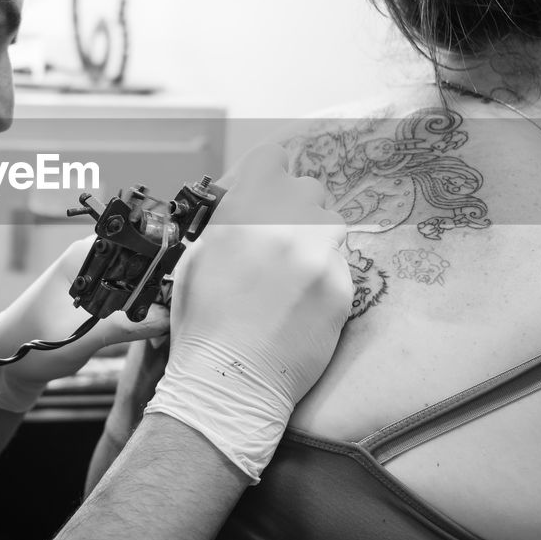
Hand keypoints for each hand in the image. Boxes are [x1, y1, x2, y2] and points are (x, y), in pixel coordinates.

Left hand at [0, 236, 169, 412]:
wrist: (5, 361)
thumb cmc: (30, 343)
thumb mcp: (81, 336)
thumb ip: (125, 325)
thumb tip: (166, 319)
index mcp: (84, 255)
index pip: (136, 245)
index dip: (164, 263)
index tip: (186, 287)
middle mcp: (91, 258)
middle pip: (142, 260)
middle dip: (163, 282)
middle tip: (183, 309)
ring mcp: (94, 274)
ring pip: (138, 277)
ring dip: (154, 296)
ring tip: (171, 318)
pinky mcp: (95, 293)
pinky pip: (128, 291)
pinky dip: (142, 305)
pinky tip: (154, 322)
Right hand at [145, 143, 351, 481]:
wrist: (230, 381)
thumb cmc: (204, 323)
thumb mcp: (197, 256)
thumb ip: (230, 219)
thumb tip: (248, 200)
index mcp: (245, 210)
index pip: (272, 159)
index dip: (269, 171)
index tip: (269, 183)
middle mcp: (287, 224)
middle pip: (308, 189)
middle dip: (295, 207)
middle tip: (277, 236)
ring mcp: (320, 256)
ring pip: (330, 225)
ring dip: (313, 239)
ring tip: (288, 273)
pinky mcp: (342, 288)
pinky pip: (339, 265)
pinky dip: (323, 276)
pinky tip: (299, 302)